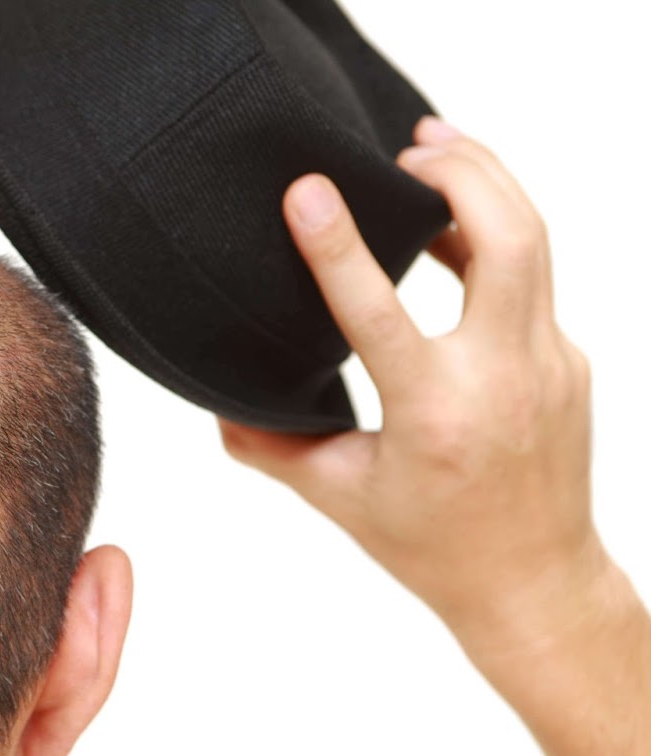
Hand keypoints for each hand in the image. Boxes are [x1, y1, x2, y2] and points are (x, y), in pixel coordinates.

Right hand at [219, 117, 610, 660]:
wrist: (534, 583)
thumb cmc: (432, 548)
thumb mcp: (338, 498)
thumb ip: (272, 446)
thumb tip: (216, 404)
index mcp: (433, 417)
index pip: (380, 315)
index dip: (338, 247)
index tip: (307, 190)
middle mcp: (502, 380)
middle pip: (509, 239)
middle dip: (462, 175)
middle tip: (407, 146)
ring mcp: (547, 364)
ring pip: (534, 242)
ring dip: (487, 185)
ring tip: (435, 149)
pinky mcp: (564, 359)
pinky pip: (533, 279)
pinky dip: (494, 237)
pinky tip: (455, 225)